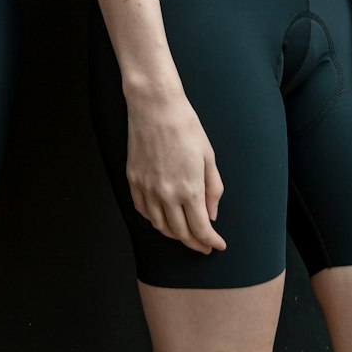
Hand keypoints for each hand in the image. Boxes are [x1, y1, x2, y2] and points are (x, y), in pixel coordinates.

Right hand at [125, 89, 225, 253]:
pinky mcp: (133, 180)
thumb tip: (211, 214)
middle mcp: (166, 194)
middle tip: (204, 245)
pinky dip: (154, 220)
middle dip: (195, 243)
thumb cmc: (185, 126)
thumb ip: (212, 189)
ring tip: (185, 234)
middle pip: (180, 232)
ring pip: (159, 225)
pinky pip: (142, 210)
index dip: (210, 241)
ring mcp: (146, 188)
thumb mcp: (208, 157)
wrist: (154, 106)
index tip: (218, 245)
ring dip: (174, 234)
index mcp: (189, 189)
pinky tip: (162, 218)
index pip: (200, 229)